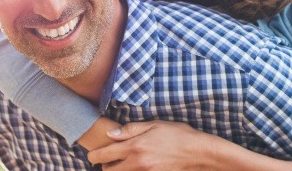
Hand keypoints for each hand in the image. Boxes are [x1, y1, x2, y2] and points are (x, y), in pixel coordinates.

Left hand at [87, 120, 206, 170]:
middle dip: (105, 167)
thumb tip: (110, 134)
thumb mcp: (154, 125)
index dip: (94, 156)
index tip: (93, 154)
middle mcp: (138, 164)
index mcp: (135, 147)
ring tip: (120, 165)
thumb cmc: (178, 134)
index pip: (105, 155)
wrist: (199, 153)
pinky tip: (135, 168)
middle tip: (107, 161)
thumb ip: (131, 130)